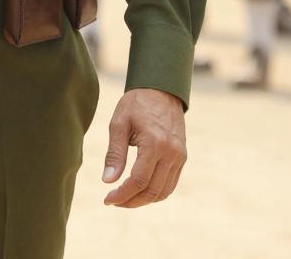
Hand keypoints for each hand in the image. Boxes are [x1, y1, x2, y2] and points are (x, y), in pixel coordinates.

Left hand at [102, 88, 186, 208]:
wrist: (161, 89)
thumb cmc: (136, 103)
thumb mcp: (119, 123)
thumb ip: (114, 153)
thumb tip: (108, 181)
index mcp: (154, 144)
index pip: (138, 180)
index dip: (122, 194)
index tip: (107, 199)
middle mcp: (171, 153)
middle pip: (152, 190)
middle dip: (132, 201)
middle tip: (114, 201)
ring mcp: (179, 156)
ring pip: (163, 191)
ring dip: (144, 200)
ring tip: (125, 198)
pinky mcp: (182, 157)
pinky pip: (171, 183)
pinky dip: (156, 192)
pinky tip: (141, 190)